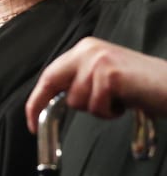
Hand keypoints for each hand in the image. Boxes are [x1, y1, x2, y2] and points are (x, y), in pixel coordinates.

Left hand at [26, 38, 166, 132]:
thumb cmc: (144, 86)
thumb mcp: (105, 78)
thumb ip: (81, 82)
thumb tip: (55, 99)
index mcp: (85, 49)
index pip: (50, 74)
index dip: (37, 98)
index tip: (30, 118)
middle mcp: (88, 50)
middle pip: (51, 81)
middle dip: (42, 105)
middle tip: (35, 126)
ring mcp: (98, 61)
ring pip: (76, 100)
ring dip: (96, 109)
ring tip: (117, 101)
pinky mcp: (109, 75)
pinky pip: (95, 106)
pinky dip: (109, 112)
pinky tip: (126, 102)